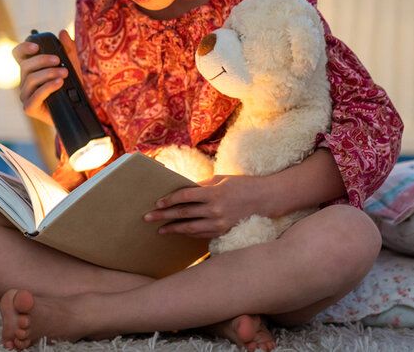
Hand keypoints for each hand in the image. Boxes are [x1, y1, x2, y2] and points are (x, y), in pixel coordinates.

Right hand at [11, 29, 81, 126]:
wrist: (76, 113)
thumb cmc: (70, 89)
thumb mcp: (72, 67)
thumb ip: (68, 50)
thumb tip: (62, 32)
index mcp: (30, 70)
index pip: (18, 55)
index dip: (24, 47)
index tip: (37, 45)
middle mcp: (25, 82)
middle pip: (24, 66)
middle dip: (41, 60)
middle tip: (58, 60)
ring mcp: (25, 95)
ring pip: (30, 79)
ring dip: (48, 73)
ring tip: (64, 73)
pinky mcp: (29, 108)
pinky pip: (35, 95)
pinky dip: (47, 87)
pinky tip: (59, 83)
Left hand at [142, 174, 268, 238]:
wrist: (266, 199)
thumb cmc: (242, 185)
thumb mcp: (220, 180)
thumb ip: (201, 186)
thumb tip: (181, 190)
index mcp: (214, 193)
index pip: (184, 197)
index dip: (169, 200)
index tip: (157, 202)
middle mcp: (215, 210)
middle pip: (183, 214)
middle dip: (163, 216)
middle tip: (147, 218)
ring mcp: (220, 223)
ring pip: (190, 228)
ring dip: (173, 229)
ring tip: (160, 230)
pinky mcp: (224, 231)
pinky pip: (202, 234)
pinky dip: (188, 233)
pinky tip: (179, 232)